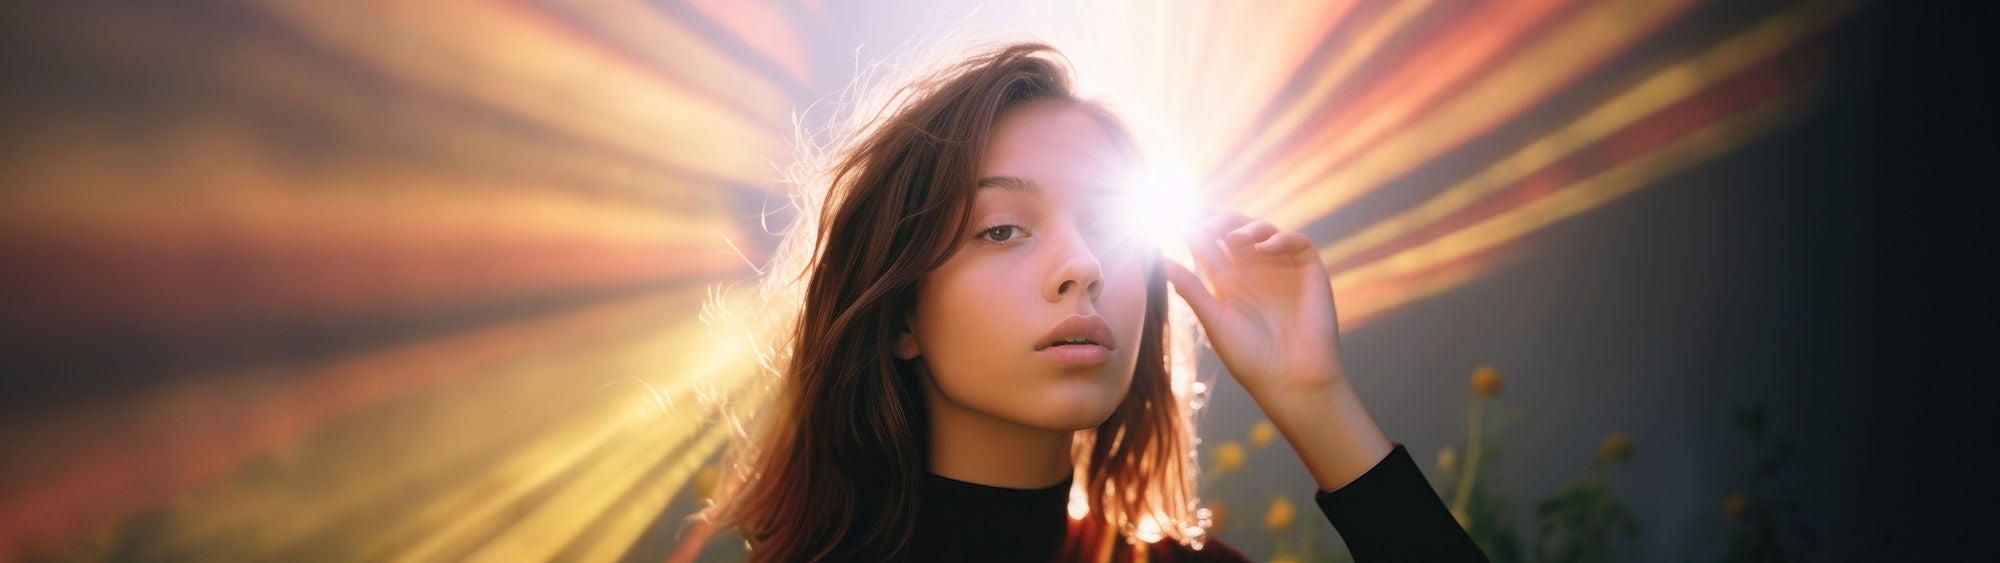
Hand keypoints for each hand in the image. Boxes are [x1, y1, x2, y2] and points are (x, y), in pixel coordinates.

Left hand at [1161, 210, 1391, 490]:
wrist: (1292, 381)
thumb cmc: (1250, 358)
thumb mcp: (1214, 319)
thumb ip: (1190, 288)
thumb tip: (1157, 259)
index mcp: (1228, 283)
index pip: (1209, 246)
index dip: (1195, 228)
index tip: (1175, 216)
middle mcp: (1254, 271)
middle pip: (1235, 231)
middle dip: (1219, 220)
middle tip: (1204, 218)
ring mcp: (1282, 269)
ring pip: (1265, 231)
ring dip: (1248, 227)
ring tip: (1233, 237)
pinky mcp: (1309, 271)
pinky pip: (1298, 241)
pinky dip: (1281, 239)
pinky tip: (1264, 250)